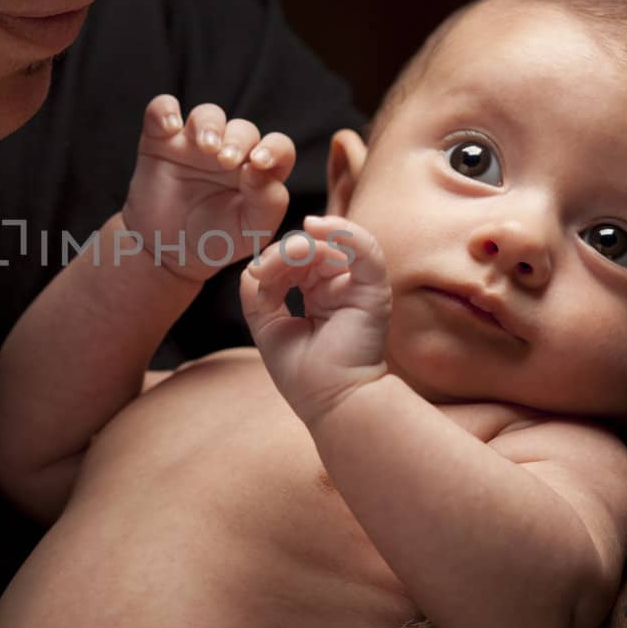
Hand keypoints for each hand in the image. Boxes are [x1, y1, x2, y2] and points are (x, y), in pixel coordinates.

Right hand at [121, 95, 295, 282]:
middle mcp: (230, 150)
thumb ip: (267, 203)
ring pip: (208, 114)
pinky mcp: (160, 139)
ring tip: (205, 146)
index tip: (260, 163)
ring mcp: (194, 142)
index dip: (274, 148)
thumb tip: (260, 170)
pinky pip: (163, 110)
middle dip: (237, 141)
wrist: (166, 250)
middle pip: (242, 129)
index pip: (277, 147)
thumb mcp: (249, 232)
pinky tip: (169, 128)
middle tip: (226, 161)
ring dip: (209, 124)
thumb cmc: (214, 240)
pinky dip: (164, 111)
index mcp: (258, 171)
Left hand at [240, 214, 392, 424]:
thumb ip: (257, 292)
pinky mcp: (373, 288)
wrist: (330, 401)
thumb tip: (253, 265)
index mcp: (318, 292)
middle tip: (264, 271)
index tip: (256, 276)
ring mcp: (357, 285)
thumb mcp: (266, 324)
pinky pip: (365, 249)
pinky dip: (344, 232)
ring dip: (300, 247)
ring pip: (331, 245)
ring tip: (283, 259)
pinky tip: (316, 226)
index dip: (273, 260)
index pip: (295, 260)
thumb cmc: (302, 373)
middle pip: (311, 248)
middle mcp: (340, 285)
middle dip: (283, 253)